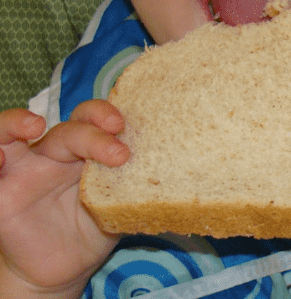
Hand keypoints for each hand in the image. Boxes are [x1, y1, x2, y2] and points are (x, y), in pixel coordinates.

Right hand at [0, 102, 128, 296]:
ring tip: (34, 125)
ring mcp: (24, 170)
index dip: (104, 114)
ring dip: (18, 122)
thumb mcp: (115, 205)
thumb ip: (132, 184)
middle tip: (115, 143)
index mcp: (83, 149)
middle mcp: (54, 152)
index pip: (91, 118)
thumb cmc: (92, 230)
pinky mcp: (2, 193)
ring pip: (13, 133)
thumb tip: (179, 171)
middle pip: (67, 127)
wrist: (65, 270)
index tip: (122, 126)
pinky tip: (1, 156)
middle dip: (91, 130)